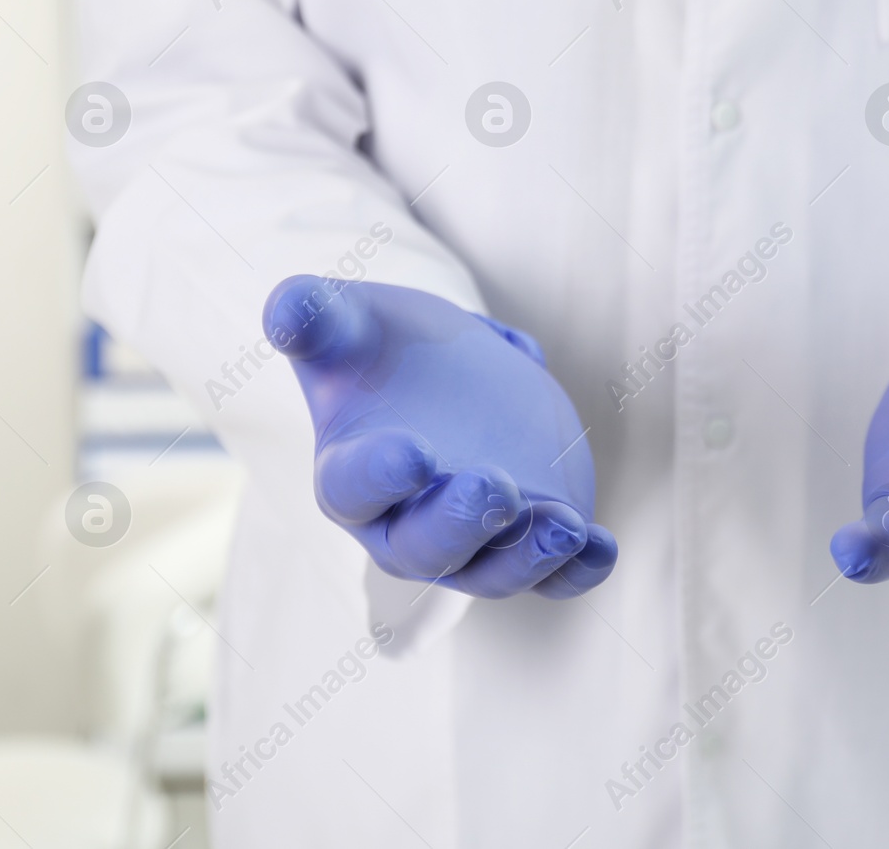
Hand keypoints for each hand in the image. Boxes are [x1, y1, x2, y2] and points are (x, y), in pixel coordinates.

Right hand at [264, 276, 615, 598]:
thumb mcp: (345, 321)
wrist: (435, 366)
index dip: (380, 476)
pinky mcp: (526, 539)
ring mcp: (470, 541)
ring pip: (493, 571)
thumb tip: (287, 311)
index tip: (415, 451)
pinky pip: (551, 577)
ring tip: (566, 524)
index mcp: (349, 475)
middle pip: (427, 546)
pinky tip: (601, 546)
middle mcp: (404, 524)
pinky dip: (577, 571)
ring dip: (529, 556)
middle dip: (463, 524)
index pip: (354, 489)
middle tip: (497, 488)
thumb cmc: (376, 347)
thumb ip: (312, 317)